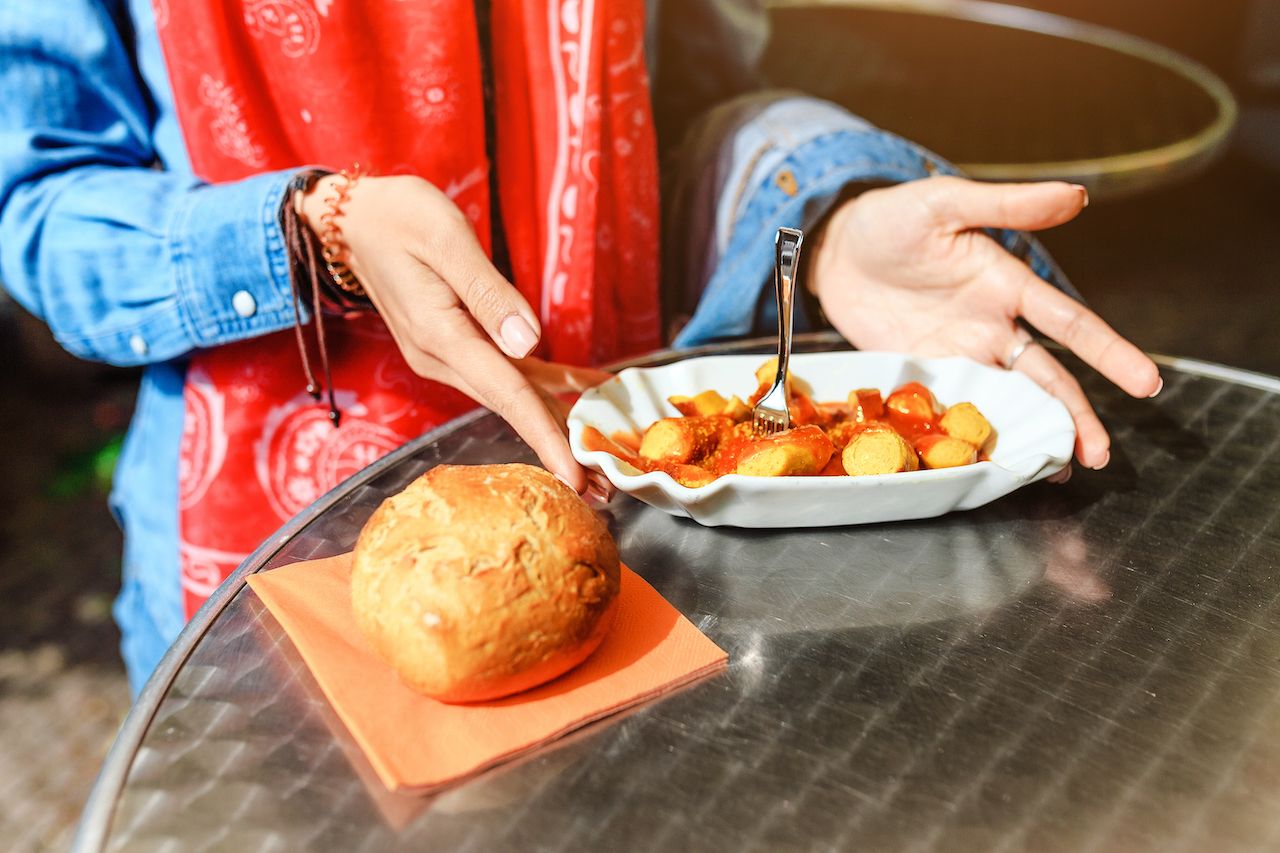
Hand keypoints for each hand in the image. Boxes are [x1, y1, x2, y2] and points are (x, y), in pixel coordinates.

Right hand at [301, 174, 609, 495]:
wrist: (349, 219)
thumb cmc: (397, 217)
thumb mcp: (446, 239)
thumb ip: (489, 293)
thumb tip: (530, 343)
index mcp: (442, 336)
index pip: (507, 395)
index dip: (546, 437)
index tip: (577, 476)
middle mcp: (443, 358)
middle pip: (514, 408)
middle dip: (561, 449)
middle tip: (608, 488)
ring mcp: (447, 355)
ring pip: (514, 395)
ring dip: (558, 424)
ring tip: (601, 458)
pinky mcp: (454, 345)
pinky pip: (508, 372)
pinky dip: (547, 384)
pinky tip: (583, 389)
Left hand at [810, 175, 1161, 469]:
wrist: (834, 248)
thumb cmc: (894, 217)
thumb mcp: (947, 203)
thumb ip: (1008, 205)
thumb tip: (1077, 195)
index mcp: (1007, 285)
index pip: (1070, 324)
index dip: (1109, 352)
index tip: (1146, 382)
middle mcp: (992, 326)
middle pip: (1046, 378)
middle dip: (1076, 417)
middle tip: (1099, 456)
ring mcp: (958, 353)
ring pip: (1009, 400)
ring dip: (1035, 432)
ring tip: (1060, 470)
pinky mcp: (922, 373)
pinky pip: (957, 408)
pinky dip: (977, 435)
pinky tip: (995, 462)